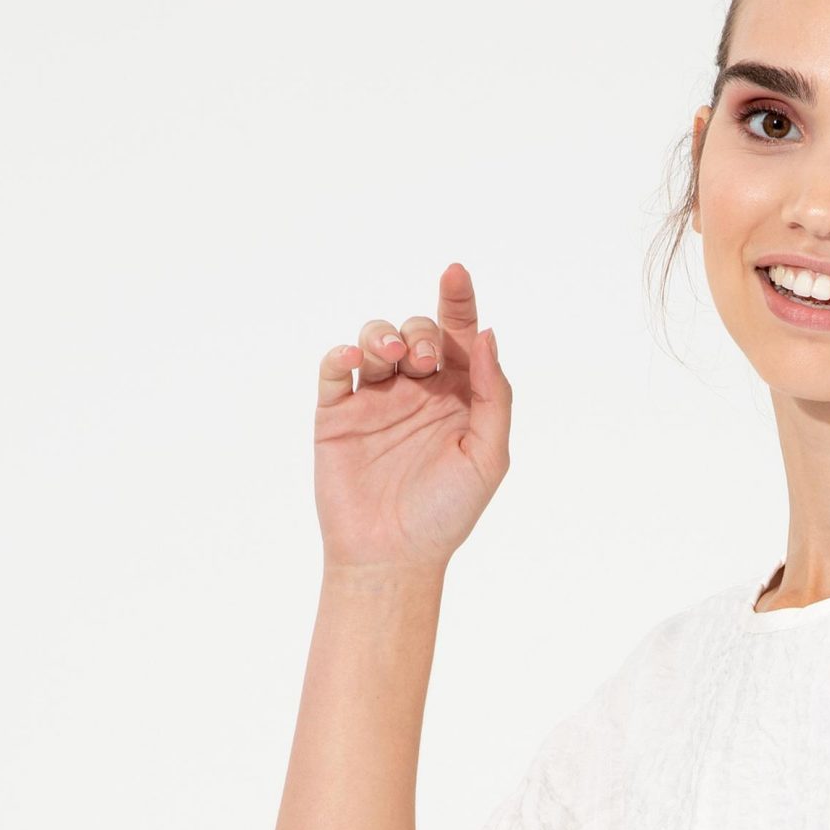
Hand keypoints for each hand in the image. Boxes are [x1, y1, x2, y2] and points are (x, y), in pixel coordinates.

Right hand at [313, 260, 511, 572]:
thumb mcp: (487, 456)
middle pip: (418, 330)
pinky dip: (342, 353)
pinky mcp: (337, 413)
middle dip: (423, 331)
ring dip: (384, 335)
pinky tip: (355, 358)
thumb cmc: (446, 513)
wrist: (392, 556)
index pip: (459, 336)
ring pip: (376, 339)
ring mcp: (375, 400)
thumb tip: (488, 336)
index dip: (458, 301)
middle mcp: (417, 392)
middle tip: (426, 361)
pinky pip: (334, 368)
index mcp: (458, 398)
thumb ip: (494, 396)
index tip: (455, 272)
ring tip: (395, 357)